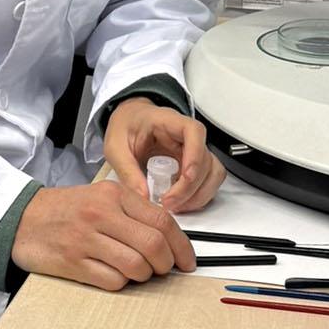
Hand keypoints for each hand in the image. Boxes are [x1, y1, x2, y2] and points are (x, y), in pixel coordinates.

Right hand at [10, 180, 195, 289]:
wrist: (24, 218)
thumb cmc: (67, 209)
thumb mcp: (101, 196)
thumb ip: (133, 211)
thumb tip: (168, 236)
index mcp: (114, 195)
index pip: (162, 220)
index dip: (181, 245)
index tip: (187, 260)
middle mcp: (102, 214)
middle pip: (153, 245)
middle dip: (166, 264)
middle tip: (163, 269)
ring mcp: (87, 239)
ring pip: (136, 266)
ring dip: (144, 276)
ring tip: (137, 271)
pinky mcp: (74, 263)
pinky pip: (113, 281)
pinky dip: (121, 283)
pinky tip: (114, 274)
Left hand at [102, 97, 226, 213]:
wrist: (129, 122)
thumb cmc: (125, 127)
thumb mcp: (115, 147)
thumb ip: (127, 171)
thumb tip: (143, 196)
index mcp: (167, 121)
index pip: (193, 131)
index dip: (195, 154)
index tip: (186, 176)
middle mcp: (186, 135)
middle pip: (205, 159)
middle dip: (190, 187)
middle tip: (168, 203)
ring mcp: (193, 150)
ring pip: (212, 172)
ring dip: (198, 194)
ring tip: (175, 206)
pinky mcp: (194, 164)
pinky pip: (208, 181)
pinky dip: (199, 196)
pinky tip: (180, 203)